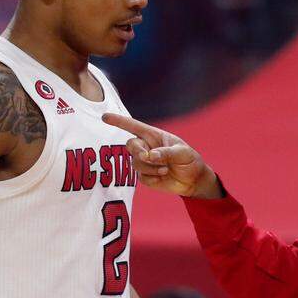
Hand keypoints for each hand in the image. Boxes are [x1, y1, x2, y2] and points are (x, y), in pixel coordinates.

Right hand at [102, 113, 220, 198]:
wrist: (193, 180)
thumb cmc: (190, 161)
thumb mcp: (183, 153)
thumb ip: (166, 153)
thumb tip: (149, 156)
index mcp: (154, 136)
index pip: (133, 126)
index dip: (118, 121)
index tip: (104, 117)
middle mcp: (147, 147)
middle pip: (131, 145)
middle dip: (138, 151)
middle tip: (148, 157)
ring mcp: (145, 162)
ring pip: (136, 163)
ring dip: (151, 168)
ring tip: (166, 169)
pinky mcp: (146, 176)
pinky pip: (141, 177)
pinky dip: (152, 178)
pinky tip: (163, 177)